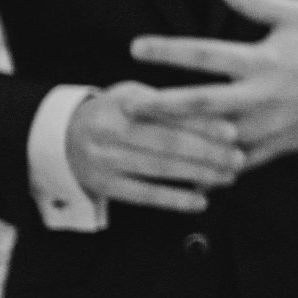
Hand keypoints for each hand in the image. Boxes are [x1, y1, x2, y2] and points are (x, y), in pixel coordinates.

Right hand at [63, 81, 244, 213]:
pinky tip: (200, 201)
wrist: (59, 138)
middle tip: (239, 158)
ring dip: (198, 175)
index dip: (202, 124)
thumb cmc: (113, 113)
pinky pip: (144, 194)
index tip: (232, 131)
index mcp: (123, 103)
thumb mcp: (132, 96)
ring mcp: (105, 160)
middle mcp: (111, 131)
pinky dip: (174, 199)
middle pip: (168, 143)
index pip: (169, 114)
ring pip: (159, 169)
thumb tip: (217, 111)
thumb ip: (166, 103)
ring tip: (228, 177)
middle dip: (208, 152)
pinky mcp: (103, 185)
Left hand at [128, 0, 297, 169]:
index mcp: (262, 60)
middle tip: (126, 104)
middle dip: (160, 104)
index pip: (206, 54)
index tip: (135, 47)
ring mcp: (267, 125)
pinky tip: (182, 176)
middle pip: (201, 102)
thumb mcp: (295, 13)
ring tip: (142, 140)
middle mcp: (261, 95)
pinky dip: (209, 171)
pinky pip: (236, 163)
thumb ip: (253, 0)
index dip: (169, 50)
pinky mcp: (275, 146)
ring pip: (214, 138)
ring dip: (178, 140)